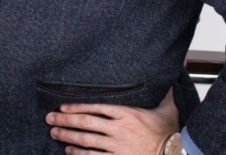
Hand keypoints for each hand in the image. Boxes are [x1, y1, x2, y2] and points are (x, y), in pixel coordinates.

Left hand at [46, 87, 178, 154]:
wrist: (175, 154)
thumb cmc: (169, 133)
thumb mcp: (168, 109)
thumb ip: (164, 93)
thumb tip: (168, 78)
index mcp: (128, 114)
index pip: (96, 108)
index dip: (77, 107)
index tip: (62, 107)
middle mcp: (120, 129)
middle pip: (86, 123)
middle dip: (65, 121)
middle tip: (49, 119)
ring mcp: (118, 147)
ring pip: (86, 140)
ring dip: (67, 136)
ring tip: (54, 133)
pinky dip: (78, 154)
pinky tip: (68, 151)